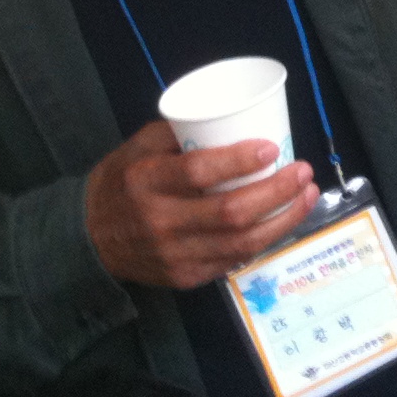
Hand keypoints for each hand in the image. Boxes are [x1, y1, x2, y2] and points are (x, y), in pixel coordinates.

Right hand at [84, 120, 316, 289]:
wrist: (90, 237)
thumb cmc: (121, 181)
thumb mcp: (139, 147)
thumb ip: (179, 133)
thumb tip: (233, 119)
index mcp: (146, 181)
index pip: (198, 172)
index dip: (239, 161)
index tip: (271, 148)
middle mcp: (160, 221)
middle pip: (230, 212)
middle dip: (276, 193)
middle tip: (303, 172)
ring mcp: (174, 255)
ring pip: (240, 243)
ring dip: (282, 220)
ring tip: (307, 197)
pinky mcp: (185, 277)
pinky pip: (233, 260)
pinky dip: (263, 241)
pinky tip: (281, 221)